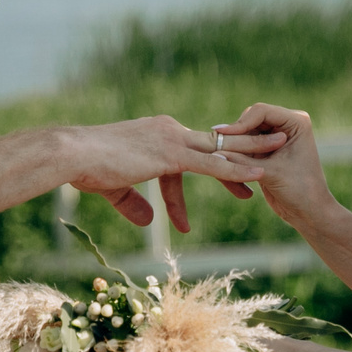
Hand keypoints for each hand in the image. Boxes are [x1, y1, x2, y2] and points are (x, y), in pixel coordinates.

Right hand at [65, 116, 284, 232]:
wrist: (72, 154)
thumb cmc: (85, 167)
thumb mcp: (114, 186)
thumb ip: (134, 202)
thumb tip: (151, 221)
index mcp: (157, 133)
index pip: (192, 150)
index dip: (214, 163)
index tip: (233, 175)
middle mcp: (168, 130)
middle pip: (213, 144)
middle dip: (242, 151)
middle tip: (269, 158)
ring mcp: (171, 139)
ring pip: (220, 148)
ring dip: (251, 152)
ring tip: (278, 157)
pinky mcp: (170, 153)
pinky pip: (211, 163)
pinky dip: (236, 168)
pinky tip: (258, 174)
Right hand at [216, 102, 330, 229]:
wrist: (308, 212)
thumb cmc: (299, 190)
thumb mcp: (270, 173)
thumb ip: (243, 160)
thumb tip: (214, 152)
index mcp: (296, 122)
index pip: (261, 112)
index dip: (240, 123)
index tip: (221, 134)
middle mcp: (286, 125)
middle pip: (250, 120)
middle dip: (235, 134)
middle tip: (217, 147)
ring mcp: (275, 137)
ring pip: (245, 133)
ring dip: (233, 144)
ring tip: (218, 156)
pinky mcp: (266, 151)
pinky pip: (244, 146)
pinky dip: (235, 154)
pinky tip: (223, 162)